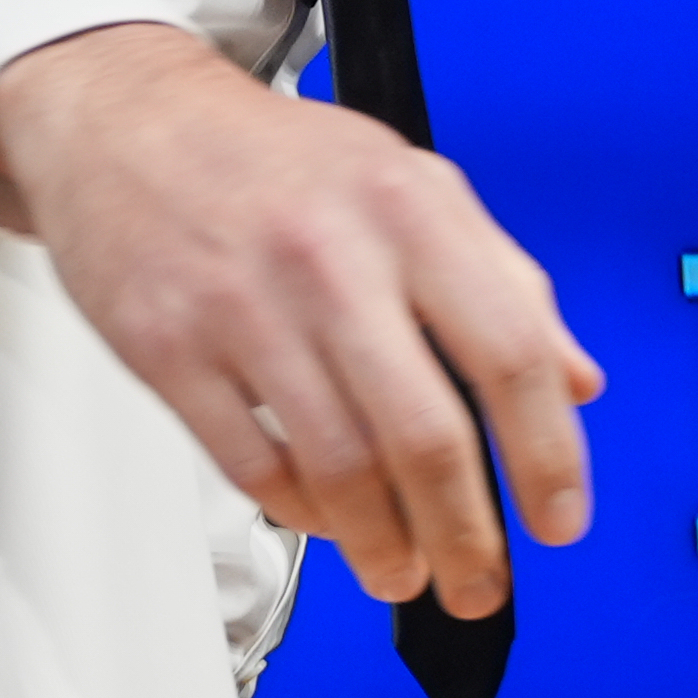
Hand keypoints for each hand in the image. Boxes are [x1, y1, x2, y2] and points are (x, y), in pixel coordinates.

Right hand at [0, 23, 601, 619]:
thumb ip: (501, 276)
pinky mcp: (168, 346)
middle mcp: (328, 256)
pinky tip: (324, 520)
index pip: (510, 354)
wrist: (120, 117)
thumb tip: (576, 379)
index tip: (558, 519)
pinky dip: (300, 513)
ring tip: (401, 570)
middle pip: (425, 436)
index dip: (548, 456)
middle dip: (465, 535)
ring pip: (337, 468)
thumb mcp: (407, 181)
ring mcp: (242, 305)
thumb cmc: (268, 156)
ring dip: (382, 545)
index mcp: (405, 211)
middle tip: (477, 580)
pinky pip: (251, 464)